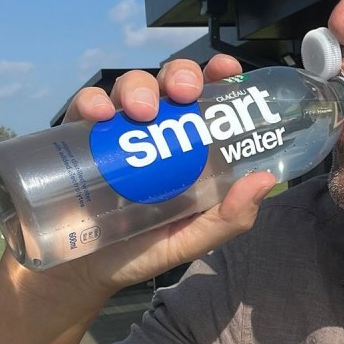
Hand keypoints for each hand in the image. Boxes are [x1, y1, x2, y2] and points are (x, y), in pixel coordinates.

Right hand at [51, 53, 275, 295]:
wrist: (82, 274)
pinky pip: (86, 108)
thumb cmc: (141, 251)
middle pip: (170, 84)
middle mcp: (155, 131)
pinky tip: (100, 115)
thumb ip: (229, 218)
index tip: (227, 69)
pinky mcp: (79, 138)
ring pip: (131, 87)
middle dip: (180, 75)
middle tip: (184, 92)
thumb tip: (265, 179)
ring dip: (139, 88)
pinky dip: (93, 102)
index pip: (208, 101)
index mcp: (189, 148)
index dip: (218, 76)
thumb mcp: (191, 239)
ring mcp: (117, 132)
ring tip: (141, 111)